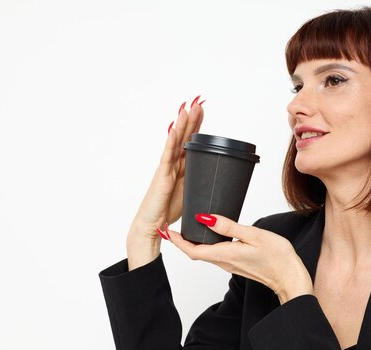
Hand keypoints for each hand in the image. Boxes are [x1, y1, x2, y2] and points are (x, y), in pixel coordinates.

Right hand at [127, 96, 203, 268]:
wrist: (152, 226)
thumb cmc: (168, 211)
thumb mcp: (192, 194)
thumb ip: (201, 184)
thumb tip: (218, 181)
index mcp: (181, 168)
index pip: (190, 142)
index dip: (196, 126)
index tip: (203, 110)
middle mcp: (172, 164)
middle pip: (183, 137)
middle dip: (191, 119)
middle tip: (198, 101)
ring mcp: (165, 168)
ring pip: (175, 142)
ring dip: (181, 124)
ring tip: (187, 108)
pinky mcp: (161, 176)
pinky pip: (167, 155)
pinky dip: (171, 141)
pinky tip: (175, 128)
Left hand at [165, 215, 313, 303]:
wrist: (290, 277)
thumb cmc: (277, 257)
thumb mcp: (253, 235)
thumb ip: (229, 226)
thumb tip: (205, 218)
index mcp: (225, 254)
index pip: (192, 250)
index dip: (177, 241)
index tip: (166, 230)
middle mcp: (224, 262)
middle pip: (195, 252)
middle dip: (181, 240)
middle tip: (170, 226)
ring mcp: (230, 264)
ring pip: (205, 253)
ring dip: (193, 242)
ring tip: (186, 227)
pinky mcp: (236, 263)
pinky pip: (215, 254)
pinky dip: (206, 244)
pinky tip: (210, 234)